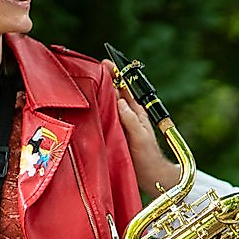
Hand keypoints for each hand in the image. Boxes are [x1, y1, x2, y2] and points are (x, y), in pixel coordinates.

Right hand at [102, 60, 181, 193]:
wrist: (150, 176)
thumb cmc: (148, 157)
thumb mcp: (140, 137)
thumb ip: (131, 120)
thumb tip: (120, 101)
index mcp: (137, 113)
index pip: (126, 88)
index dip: (117, 75)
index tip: (106, 63)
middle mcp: (129, 116)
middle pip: (116, 93)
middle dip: (105, 80)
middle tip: (92, 69)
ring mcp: (123, 125)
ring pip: (110, 104)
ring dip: (101, 93)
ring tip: (88, 83)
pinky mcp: (116, 134)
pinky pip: (106, 117)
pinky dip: (99, 109)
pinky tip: (89, 108)